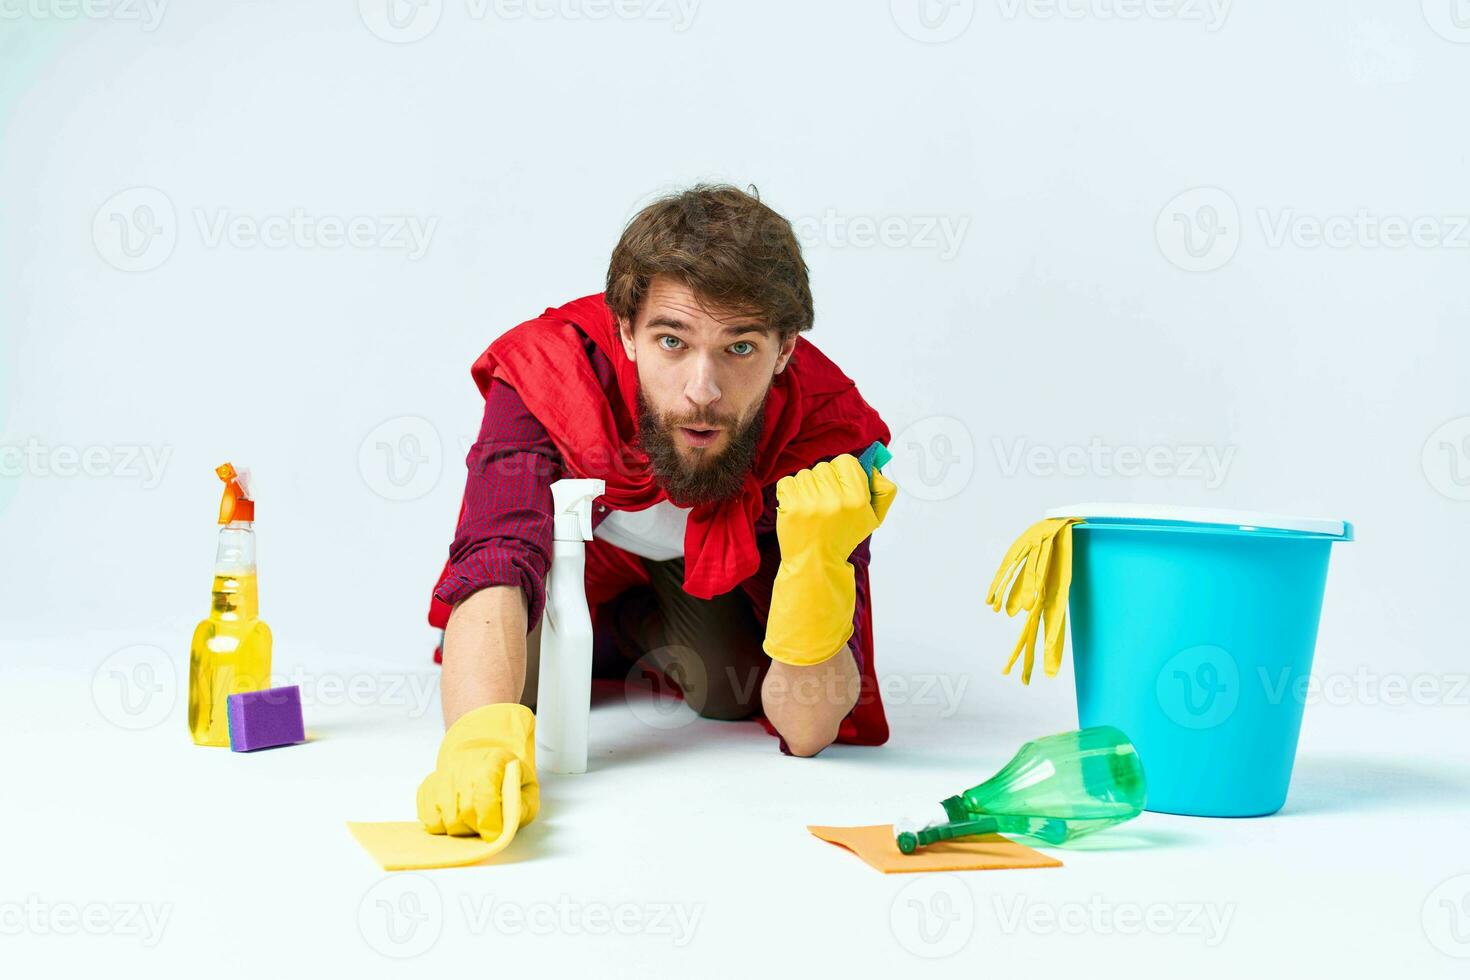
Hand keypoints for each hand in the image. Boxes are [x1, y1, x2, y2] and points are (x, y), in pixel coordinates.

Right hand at [416, 703, 538, 840]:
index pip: (485, 795)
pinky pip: (427, 818)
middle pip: (464, 811)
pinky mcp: (427, 787)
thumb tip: (503, 828)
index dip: (489, 820)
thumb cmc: (507, 779)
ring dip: (459, 829)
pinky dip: (441, 826)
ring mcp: (442, 775)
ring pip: (443, 819)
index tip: (493, 834)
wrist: (485, 759)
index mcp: (493, 761)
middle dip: (476, 828)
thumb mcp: (527, 790)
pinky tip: (455, 817)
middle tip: (485, 825)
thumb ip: (521, 808)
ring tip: (471, 821)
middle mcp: (463, 765)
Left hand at [774, 454, 893, 562]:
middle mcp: (834, 498)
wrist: (815, 563)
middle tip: (825, 504)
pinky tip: (798, 509)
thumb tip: (874, 466)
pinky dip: (790, 493)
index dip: (842, 473)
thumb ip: (883, 490)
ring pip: (805, 474)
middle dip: (824, 482)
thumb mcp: (873, 518)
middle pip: (824, 467)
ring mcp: (810, 502)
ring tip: (811, 509)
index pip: (846, 461)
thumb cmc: (842, 538)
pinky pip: (787, 482)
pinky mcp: (790, 505)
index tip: (840, 486)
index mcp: (857, 499)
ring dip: (806, 488)